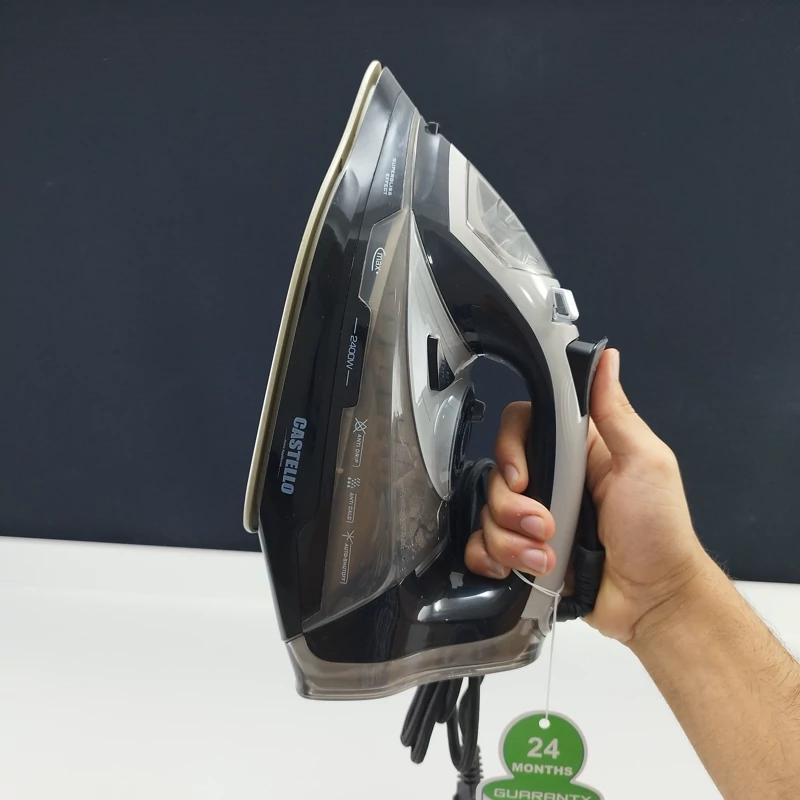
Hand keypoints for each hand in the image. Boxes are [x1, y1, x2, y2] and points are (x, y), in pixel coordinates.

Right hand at [465, 348, 713, 643]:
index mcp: (577, 452)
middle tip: (546, 526)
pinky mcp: (524, 553)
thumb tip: (605, 360)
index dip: (511, 449)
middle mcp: (552, 482)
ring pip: (489, 515)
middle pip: (498, 476)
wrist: (653, 603)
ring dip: (513, 542)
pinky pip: (483, 548)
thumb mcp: (646, 463)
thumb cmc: (659, 534)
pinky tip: (524, 569)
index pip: (521, 428)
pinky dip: (494, 560)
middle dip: (514, 508)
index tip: (524, 476)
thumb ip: (616, 413)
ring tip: (548, 559)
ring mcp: (535, 519)